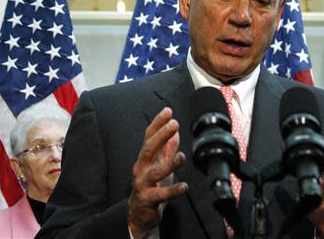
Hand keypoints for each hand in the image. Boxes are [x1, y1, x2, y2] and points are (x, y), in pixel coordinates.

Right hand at [128, 107, 187, 237]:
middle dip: (161, 135)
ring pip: (156, 172)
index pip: (149, 136)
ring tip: (181, 156)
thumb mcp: (159, 164)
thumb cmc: (151, 186)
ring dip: (170, 163)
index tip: (168, 111)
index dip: (158, 123)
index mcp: (145, 158)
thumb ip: (167, 148)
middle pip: (149, 149)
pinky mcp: (149, 199)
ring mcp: (144, 184)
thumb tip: (175, 130)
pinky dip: (173, 190)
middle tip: (173, 124)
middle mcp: (142, 168)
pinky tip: (184, 186)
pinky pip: (162, 195)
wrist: (140, 213)